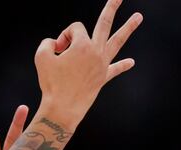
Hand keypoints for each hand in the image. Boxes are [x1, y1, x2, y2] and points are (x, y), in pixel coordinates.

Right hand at [34, 0, 142, 125]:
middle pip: (105, 24)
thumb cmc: (51, 83)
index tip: (56, 49)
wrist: (63, 108)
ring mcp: (102, 64)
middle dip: (111, 8)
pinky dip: (122, 65)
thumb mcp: (41, 58)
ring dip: (128, 28)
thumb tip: (54, 43)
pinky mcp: (103, 77)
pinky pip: (115, 69)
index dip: (63, 36)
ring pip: (117, 42)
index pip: (74, 29)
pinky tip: (131, 62)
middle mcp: (96, 51)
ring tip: (139, 17)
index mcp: (82, 45)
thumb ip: (46, 43)